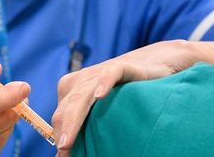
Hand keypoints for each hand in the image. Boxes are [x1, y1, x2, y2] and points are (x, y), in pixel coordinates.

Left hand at [52, 40, 200, 153]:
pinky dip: (104, 83)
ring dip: (74, 120)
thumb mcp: (101, 110)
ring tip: (67, 141)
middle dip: (64, 133)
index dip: (60, 136)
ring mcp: (100, 72)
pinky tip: (100, 95)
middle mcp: (82, 80)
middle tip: (64, 154)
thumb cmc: (126, 94)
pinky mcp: (122, 66)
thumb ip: (85, 125)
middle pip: (66, 108)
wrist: (154, 66)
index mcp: (72, 89)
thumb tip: (65, 154)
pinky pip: (110, 73)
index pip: (59, 116)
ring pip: (82, 96)